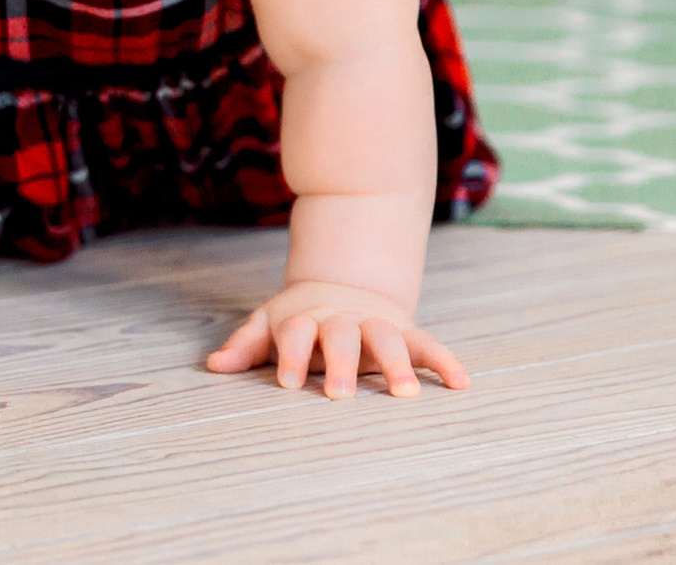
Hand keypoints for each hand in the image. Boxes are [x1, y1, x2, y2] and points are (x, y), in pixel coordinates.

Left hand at [206, 280, 468, 399]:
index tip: (285, 381)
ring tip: (406, 395)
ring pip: (388, 337)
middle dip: (341, 364)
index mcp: (306, 318)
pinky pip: (428, 344)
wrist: (343, 280)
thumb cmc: (300, 317)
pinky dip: (445, 360)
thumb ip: (246, 344)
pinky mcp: (405, 330)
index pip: (295, 332)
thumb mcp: (269, 323)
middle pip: (341, 335)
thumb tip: (214, 365)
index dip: (290, 354)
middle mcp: (342, 319)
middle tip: (338, 395)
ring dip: (396, 363)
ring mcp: (376, 323)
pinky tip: (461, 383)